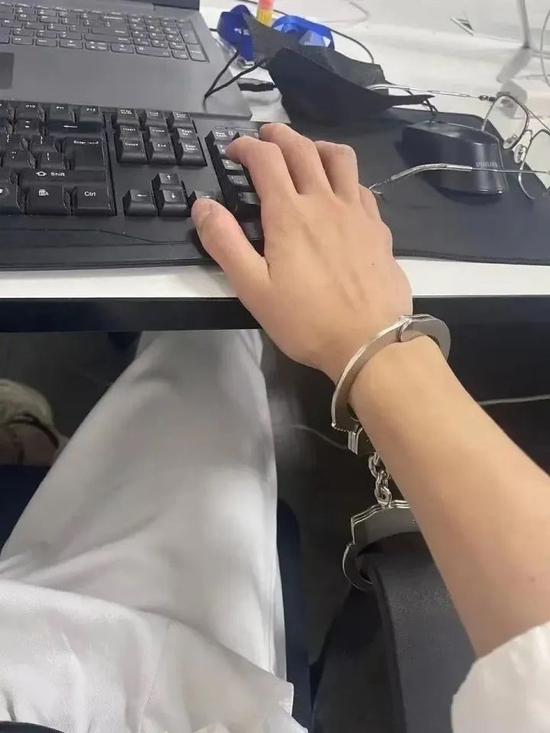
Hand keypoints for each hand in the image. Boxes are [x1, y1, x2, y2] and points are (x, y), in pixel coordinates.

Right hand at [191, 124, 411, 381]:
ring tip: (306, 150)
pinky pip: (361, 185)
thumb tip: (203, 205)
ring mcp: (356, 212)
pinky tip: (341, 191)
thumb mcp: (253, 288)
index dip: (246, 146)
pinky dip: (345, 176)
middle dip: (279, 135)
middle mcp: (324, 202)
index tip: (233, 149)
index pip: (266, 160)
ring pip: (340, 158)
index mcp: (289, 214)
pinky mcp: (378, 228)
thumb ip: (224, 243)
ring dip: (317, 145)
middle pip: (302, 149)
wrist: (370, 341)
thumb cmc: (307, 320)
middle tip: (265, 135)